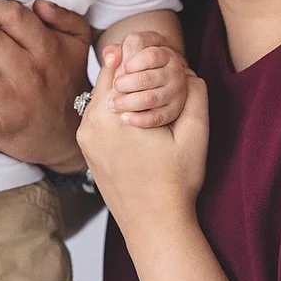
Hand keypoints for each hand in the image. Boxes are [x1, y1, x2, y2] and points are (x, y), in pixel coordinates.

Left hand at [77, 44, 208, 234]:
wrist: (154, 225)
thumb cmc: (176, 183)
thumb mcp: (195, 135)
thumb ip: (195, 96)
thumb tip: (188, 70)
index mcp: (111, 114)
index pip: (117, 64)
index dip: (136, 56)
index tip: (153, 55)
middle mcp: (90, 123)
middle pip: (106, 79)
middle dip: (128, 73)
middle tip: (151, 69)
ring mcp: (85, 138)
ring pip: (101, 97)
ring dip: (120, 92)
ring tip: (145, 94)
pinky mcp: (87, 150)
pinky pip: (98, 116)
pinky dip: (113, 111)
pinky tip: (135, 119)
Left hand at [107, 31, 188, 127]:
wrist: (157, 80)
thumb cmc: (137, 64)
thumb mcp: (127, 51)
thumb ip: (114, 51)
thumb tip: (110, 60)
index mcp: (166, 55)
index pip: (150, 57)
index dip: (132, 63)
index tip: (124, 67)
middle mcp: (175, 74)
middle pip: (147, 79)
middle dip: (125, 84)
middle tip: (114, 86)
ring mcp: (176, 94)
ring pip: (150, 99)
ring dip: (127, 103)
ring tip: (112, 104)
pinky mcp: (173, 112)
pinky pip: (156, 118)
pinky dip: (139, 119)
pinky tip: (124, 117)